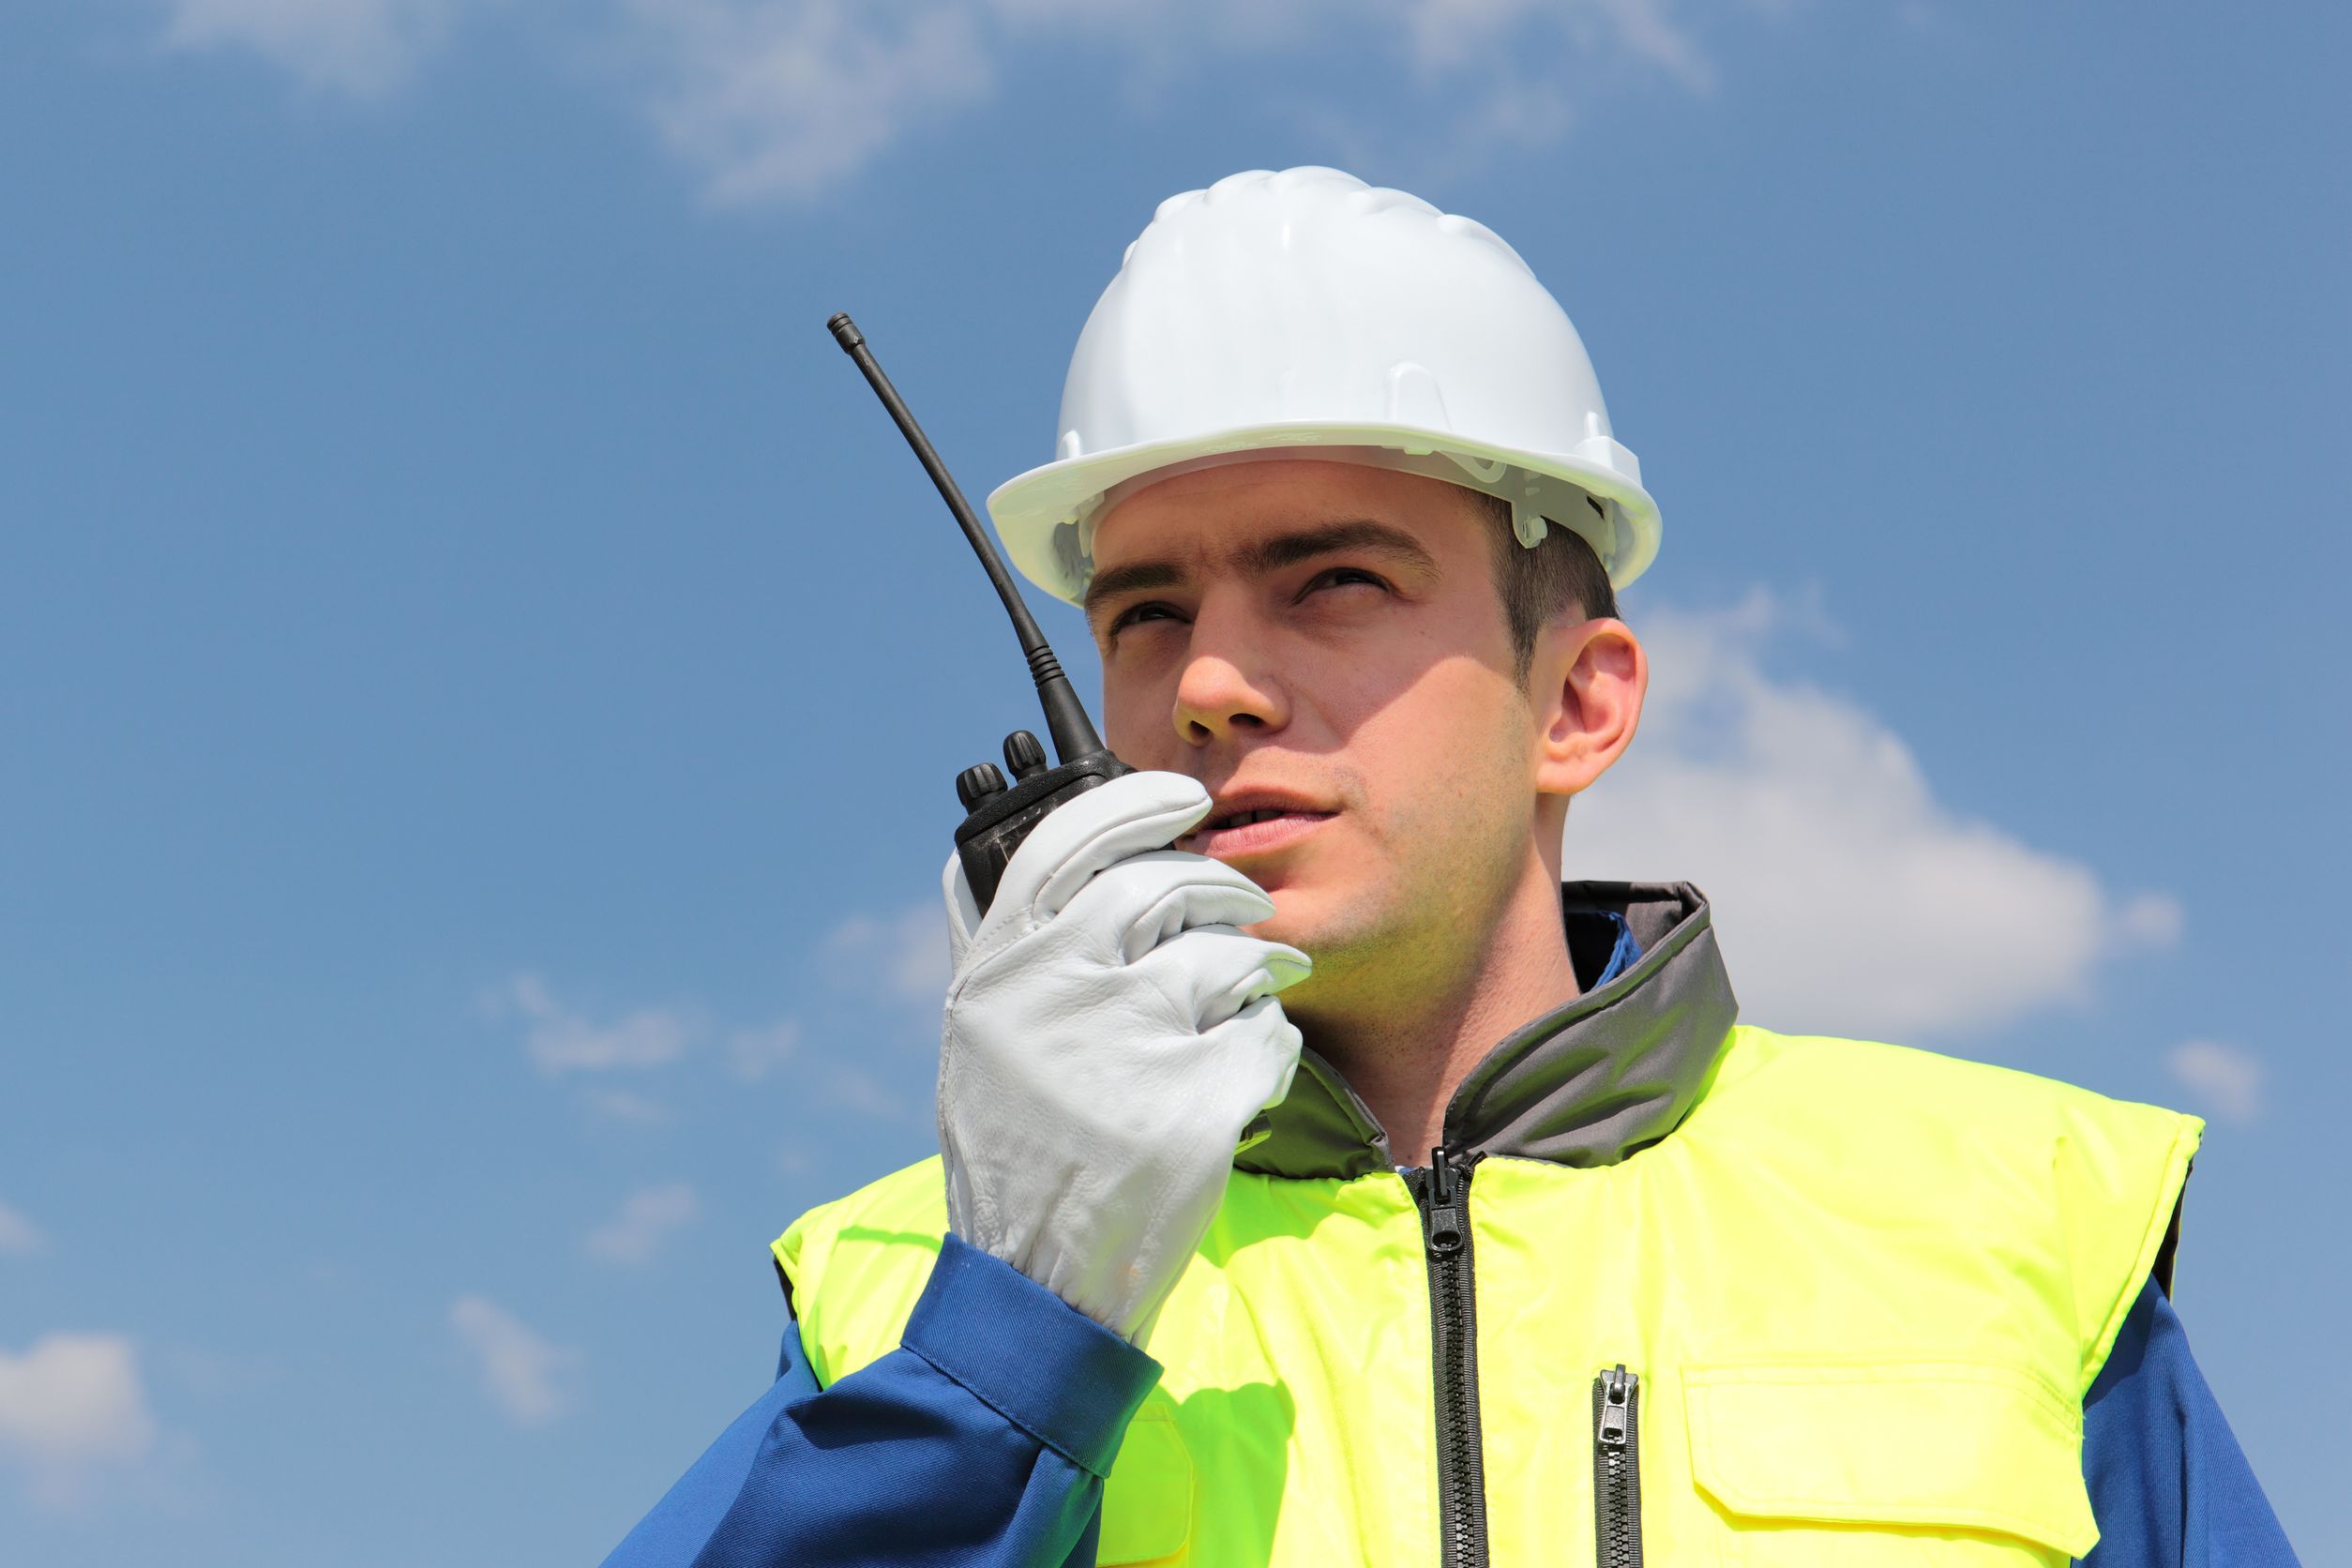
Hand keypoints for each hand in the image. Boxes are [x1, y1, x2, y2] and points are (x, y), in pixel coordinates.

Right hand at [936, 770, 1309, 1346]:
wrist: (1037, 1284)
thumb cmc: (1019, 1154)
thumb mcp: (979, 1043)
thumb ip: (999, 950)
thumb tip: (995, 853)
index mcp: (1000, 973)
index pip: (1068, 842)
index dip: (1136, 804)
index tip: (1184, 797)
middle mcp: (1054, 997)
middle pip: (1167, 886)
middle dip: (1225, 892)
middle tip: (1249, 915)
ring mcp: (1125, 1050)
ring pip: (1230, 959)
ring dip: (1257, 976)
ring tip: (1252, 1004)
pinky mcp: (1192, 1107)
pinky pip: (1266, 1038)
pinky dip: (1269, 1053)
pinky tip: (1245, 1081)